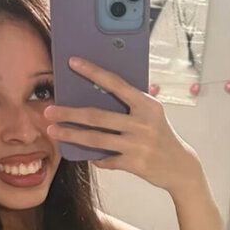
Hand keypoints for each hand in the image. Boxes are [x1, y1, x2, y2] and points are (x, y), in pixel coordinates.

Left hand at [43, 56, 199, 190]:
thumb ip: (130, 106)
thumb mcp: (152, 115)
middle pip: (97, 116)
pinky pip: (106, 160)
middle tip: (48, 111)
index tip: (73, 63)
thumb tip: (96, 96)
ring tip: (53, 131)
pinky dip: (95, 158)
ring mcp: (138, 145)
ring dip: (71, 135)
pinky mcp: (134, 164)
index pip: (116, 84)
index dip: (93, 72)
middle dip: (69, 113)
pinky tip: (85, 156)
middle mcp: (142, 123)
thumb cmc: (162, 135)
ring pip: (96, 139)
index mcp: (147, 104)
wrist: (181, 166)